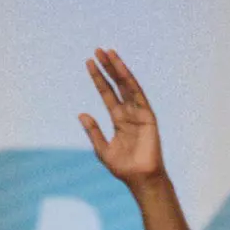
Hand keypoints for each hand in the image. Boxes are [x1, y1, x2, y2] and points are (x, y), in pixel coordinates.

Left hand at [80, 49, 164, 187]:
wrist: (140, 179)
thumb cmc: (123, 168)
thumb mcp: (102, 149)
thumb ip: (93, 131)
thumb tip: (82, 114)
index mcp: (119, 120)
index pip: (107, 94)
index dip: (98, 78)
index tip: (89, 63)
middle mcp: (129, 113)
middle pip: (117, 85)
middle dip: (108, 68)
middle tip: (98, 50)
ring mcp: (139, 113)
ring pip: (127, 86)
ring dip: (118, 69)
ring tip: (108, 53)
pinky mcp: (147, 116)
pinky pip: (138, 95)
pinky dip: (130, 81)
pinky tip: (122, 69)